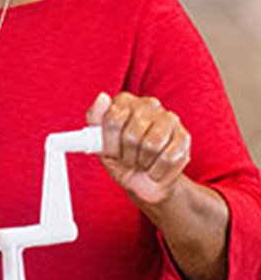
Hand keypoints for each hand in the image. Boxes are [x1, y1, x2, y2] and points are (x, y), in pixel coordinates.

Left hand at [87, 90, 190, 204]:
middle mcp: (148, 104)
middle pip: (131, 135)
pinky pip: (168, 157)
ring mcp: (169, 118)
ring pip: (151, 145)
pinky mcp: (184, 136)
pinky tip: (155, 169)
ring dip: (143, 162)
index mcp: (124, 101)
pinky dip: (157, 171)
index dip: (110, 144)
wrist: (145, 182)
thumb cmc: (120, 159)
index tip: (111, 151)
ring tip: (142, 163)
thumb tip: (102, 97)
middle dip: (126, 155)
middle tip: (128, 159)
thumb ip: (95, 120)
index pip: (113, 120)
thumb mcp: (99, 143)